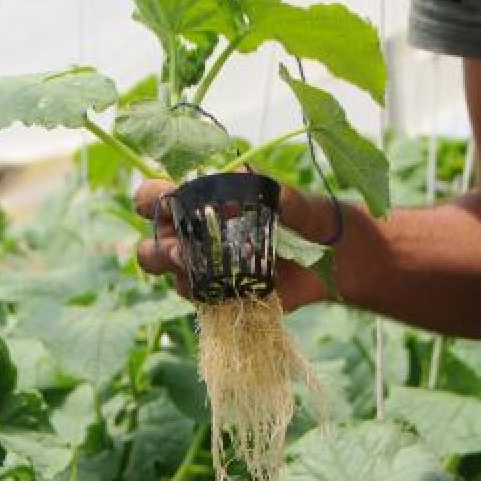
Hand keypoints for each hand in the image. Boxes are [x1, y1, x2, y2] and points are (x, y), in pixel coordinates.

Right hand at [133, 178, 336, 309]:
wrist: (329, 257)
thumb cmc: (302, 216)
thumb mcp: (291, 199)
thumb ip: (269, 191)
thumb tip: (242, 181)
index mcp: (196, 202)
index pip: (153, 196)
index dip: (151, 198)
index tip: (170, 200)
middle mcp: (191, 237)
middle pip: (152, 245)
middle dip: (160, 247)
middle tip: (182, 249)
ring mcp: (202, 270)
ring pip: (172, 276)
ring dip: (180, 273)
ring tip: (201, 269)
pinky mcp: (219, 297)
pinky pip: (200, 300)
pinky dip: (210, 295)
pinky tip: (230, 288)